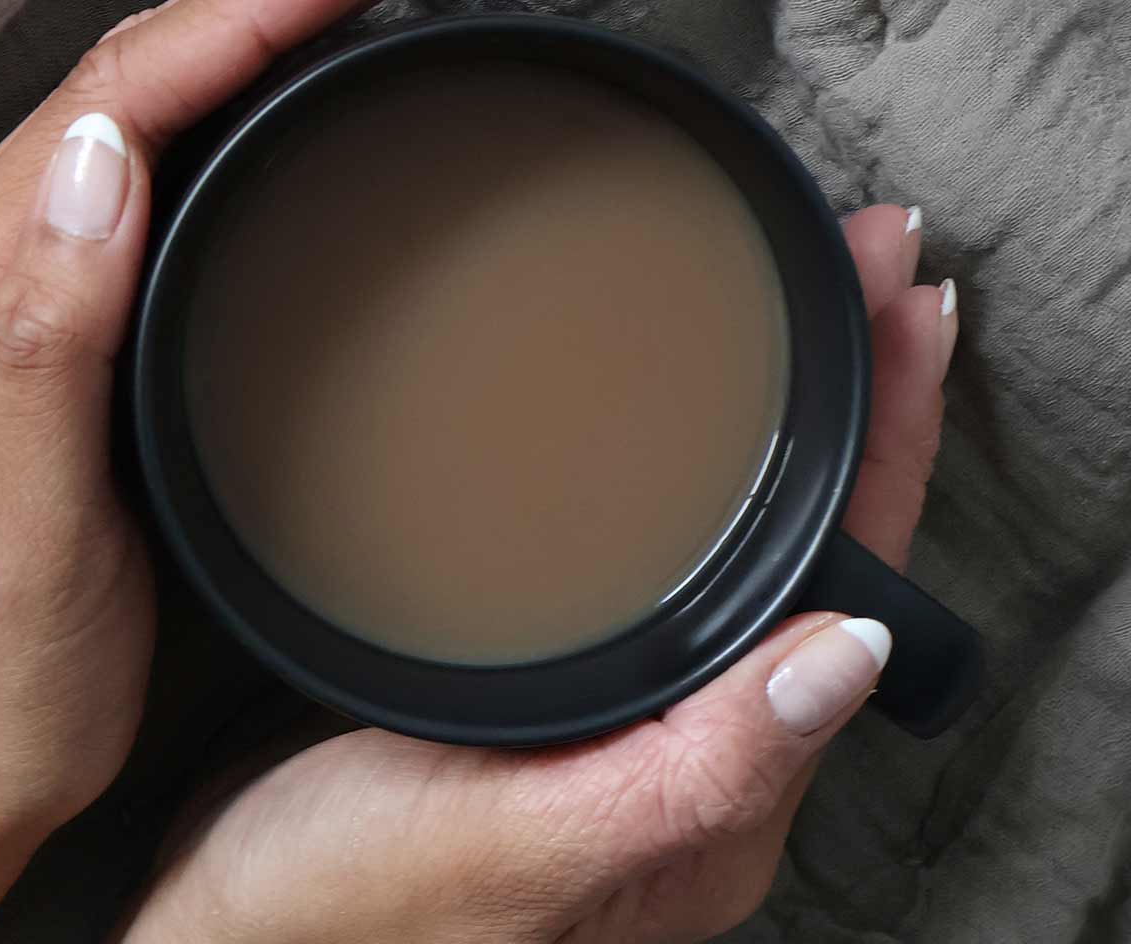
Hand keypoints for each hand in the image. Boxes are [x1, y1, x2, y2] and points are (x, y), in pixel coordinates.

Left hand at [0, 0, 443, 943]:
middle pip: (137, 70)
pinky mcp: (45, 311)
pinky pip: (146, 160)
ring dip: (257, 22)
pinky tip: (292, 85)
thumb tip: (110, 150)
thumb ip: (50, 337)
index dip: (257, 3)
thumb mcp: (14, 535)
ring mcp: (8, 277)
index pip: (123, 93)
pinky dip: (232, 96)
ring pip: (143, 101)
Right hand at [120, 206, 956, 943]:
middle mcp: (697, 757)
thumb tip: (850, 652)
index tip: (908, 301)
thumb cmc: (345, 911)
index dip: (893, 439)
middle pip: (819, 547)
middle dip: (860, 398)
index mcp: (720, 799)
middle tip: (872, 255)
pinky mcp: (557, 693)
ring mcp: (630, 724)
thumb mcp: (513, 846)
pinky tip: (676, 408)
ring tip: (815, 299)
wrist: (222, 938)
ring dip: (791, 415)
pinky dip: (702, 458)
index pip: (854, 585)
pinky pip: (670, 555)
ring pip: (750, 541)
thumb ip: (689, 771)